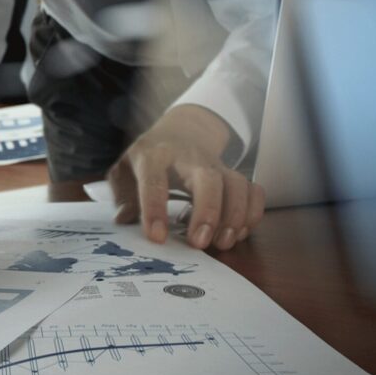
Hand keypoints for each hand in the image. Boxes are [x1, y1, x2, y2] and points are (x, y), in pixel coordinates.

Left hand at [108, 105, 264, 250]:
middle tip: (200, 243)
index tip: (157, 237)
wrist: (182, 131)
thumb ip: (122, 194)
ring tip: (223, 242)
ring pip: (235, 184)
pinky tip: (240, 233)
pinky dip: (252, 213)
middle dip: (208, 212)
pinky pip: (253, 190)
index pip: (154, 180)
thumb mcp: (125, 169)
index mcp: (154, 156)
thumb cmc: (150, 157)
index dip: (155, 209)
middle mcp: (189, 158)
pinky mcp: (234, 175)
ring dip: (234, 216)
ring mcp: (216, 165)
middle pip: (207, 178)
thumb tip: (123, 219)